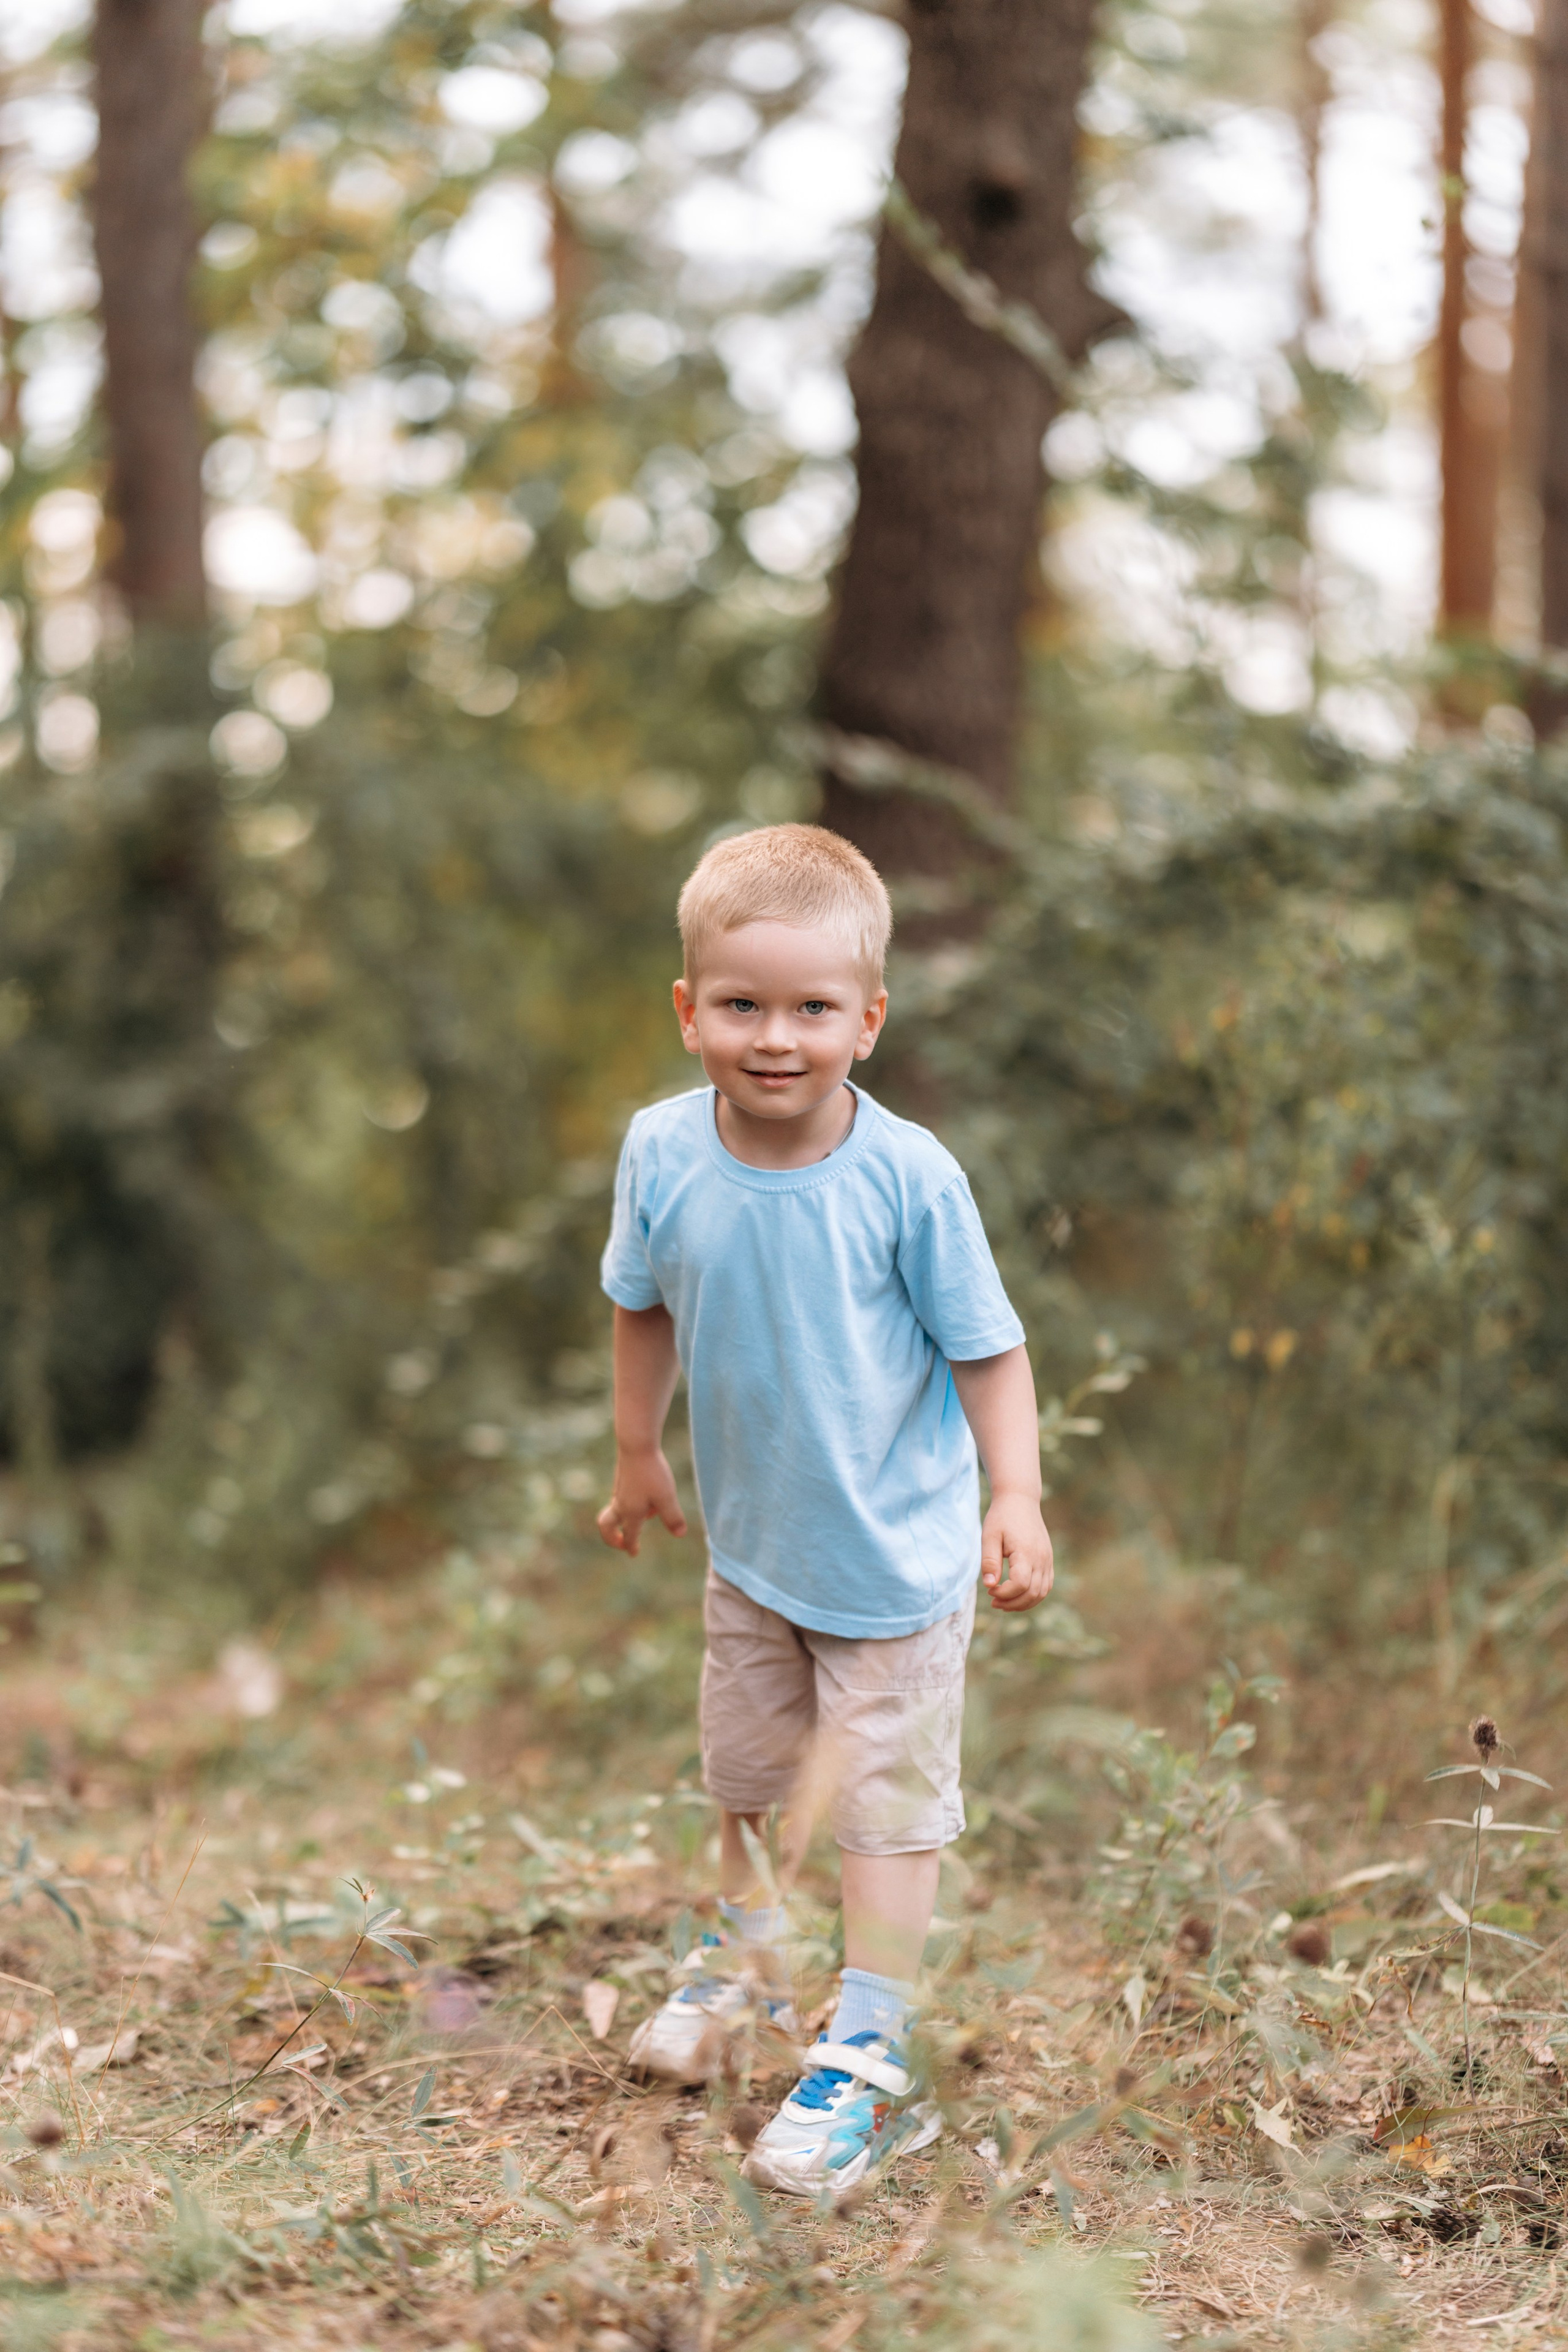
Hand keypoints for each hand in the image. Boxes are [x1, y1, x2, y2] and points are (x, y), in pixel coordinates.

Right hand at [597, 1447, 687, 1555]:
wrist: (636, 1445)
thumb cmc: (652, 1473)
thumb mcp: (667, 1497)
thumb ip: (673, 1518)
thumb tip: (680, 1534)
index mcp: (631, 1513)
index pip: (629, 1535)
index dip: (631, 1546)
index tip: (633, 1553)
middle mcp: (621, 1504)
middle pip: (606, 1527)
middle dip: (612, 1538)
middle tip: (622, 1543)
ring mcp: (619, 1492)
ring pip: (616, 1512)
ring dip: (627, 1519)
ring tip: (652, 1511)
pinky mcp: (622, 1480)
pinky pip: (621, 1499)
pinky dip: (631, 1504)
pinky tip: (649, 1493)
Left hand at [980, 1491, 1053, 1611]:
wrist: (1020, 1500)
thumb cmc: (1002, 1517)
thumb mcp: (989, 1536)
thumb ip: (989, 1561)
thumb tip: (989, 1586)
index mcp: (1026, 1552)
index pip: (1020, 1585)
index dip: (1004, 1594)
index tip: (990, 1590)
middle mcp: (1041, 1558)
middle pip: (1032, 1593)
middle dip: (1012, 1603)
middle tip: (993, 1601)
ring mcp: (1047, 1560)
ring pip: (1041, 1593)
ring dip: (1023, 1603)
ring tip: (1003, 1602)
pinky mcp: (1048, 1560)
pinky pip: (1045, 1585)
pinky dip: (1032, 1596)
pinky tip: (1016, 1595)